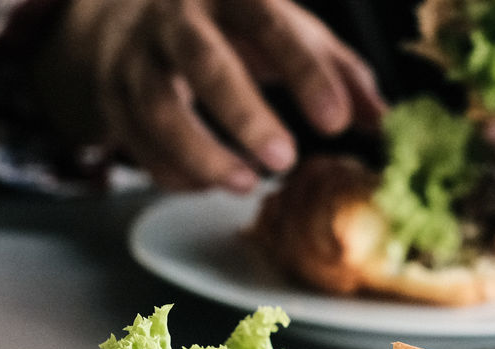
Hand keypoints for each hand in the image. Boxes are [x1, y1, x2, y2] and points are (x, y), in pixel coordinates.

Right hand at [34, 0, 384, 192]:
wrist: (133, 10)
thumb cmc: (232, 25)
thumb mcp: (289, 30)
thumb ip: (337, 71)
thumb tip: (384, 121)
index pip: (272, 26)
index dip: (306, 74)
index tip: (337, 122)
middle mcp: (177, 17)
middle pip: (204, 62)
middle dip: (244, 114)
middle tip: (284, 161)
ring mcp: (137, 55)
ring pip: (157, 106)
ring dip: (201, 153)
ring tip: (244, 184)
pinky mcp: (110, 94)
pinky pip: (135, 139)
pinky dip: (171, 170)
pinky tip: (207, 186)